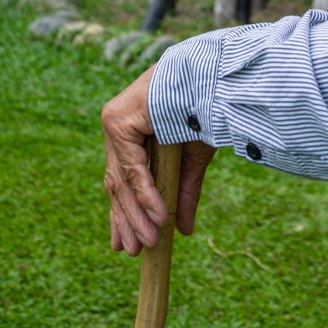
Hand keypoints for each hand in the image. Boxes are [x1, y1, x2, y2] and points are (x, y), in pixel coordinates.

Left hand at [102, 66, 215, 255]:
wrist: (211, 76)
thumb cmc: (204, 107)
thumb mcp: (192, 158)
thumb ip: (183, 192)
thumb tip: (183, 231)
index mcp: (131, 130)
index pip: (121, 178)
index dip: (123, 212)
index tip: (126, 244)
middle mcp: (118, 126)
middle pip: (117, 182)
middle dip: (126, 219)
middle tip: (134, 251)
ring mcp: (115, 122)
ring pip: (121, 180)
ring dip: (135, 215)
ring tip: (148, 243)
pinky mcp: (119, 121)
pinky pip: (132, 168)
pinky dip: (145, 195)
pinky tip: (159, 216)